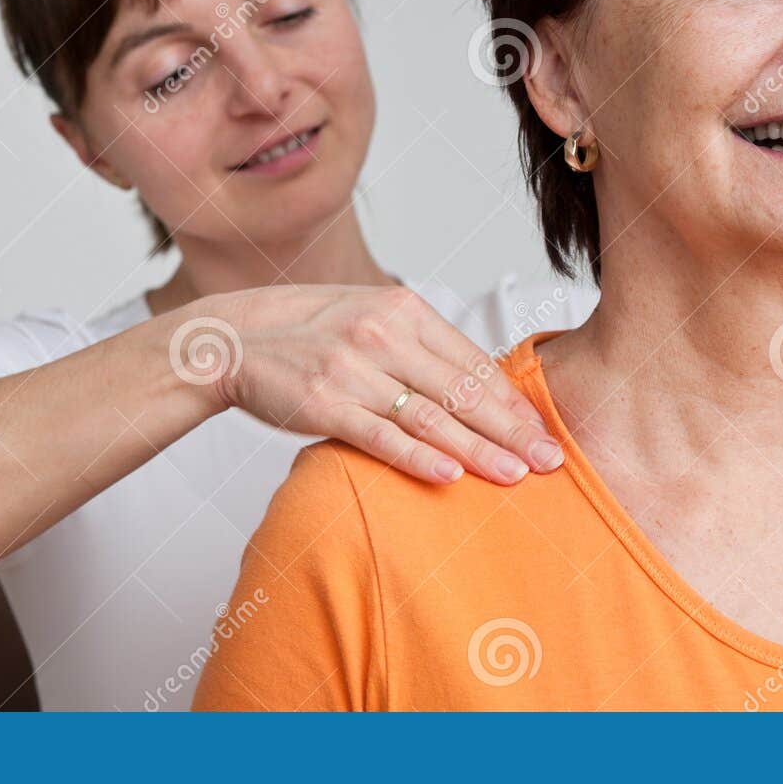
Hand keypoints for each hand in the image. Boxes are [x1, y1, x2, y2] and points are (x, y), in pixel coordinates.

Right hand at [196, 283, 563, 484]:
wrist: (232, 338)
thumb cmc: (305, 330)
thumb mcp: (368, 313)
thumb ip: (419, 341)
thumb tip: (477, 379)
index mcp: (402, 308)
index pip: (472, 360)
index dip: (513, 400)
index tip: (543, 431)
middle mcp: (382, 334)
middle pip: (463, 390)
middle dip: (512, 429)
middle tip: (550, 461)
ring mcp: (353, 370)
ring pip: (431, 416)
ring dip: (479, 450)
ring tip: (516, 476)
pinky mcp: (324, 405)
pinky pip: (381, 436)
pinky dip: (417, 457)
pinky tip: (450, 476)